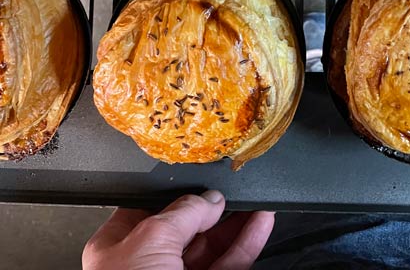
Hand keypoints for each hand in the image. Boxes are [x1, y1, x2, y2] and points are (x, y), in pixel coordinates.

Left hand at [82, 191, 274, 269]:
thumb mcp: (152, 238)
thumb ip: (183, 212)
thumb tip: (209, 199)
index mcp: (119, 250)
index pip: (151, 209)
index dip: (177, 192)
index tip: (203, 178)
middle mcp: (148, 267)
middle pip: (187, 226)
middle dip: (213, 206)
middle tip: (233, 188)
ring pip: (212, 246)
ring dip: (236, 222)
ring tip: (254, 201)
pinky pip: (230, 264)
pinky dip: (248, 242)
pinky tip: (260, 223)